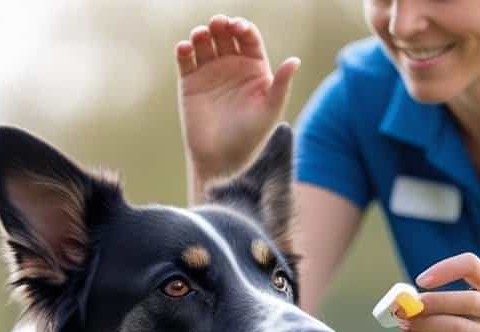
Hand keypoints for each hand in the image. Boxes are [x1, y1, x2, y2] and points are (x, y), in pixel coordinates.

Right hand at [176, 16, 299, 180]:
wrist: (220, 159)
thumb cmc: (250, 136)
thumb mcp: (269, 110)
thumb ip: (281, 85)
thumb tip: (295, 61)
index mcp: (254, 69)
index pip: (248, 38)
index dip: (243, 28)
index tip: (239, 28)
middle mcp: (232, 66)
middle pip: (225, 34)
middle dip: (221, 25)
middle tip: (218, 24)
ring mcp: (210, 72)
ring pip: (205, 42)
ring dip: (201, 33)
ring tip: (200, 35)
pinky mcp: (189, 81)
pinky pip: (186, 58)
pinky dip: (184, 49)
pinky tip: (186, 48)